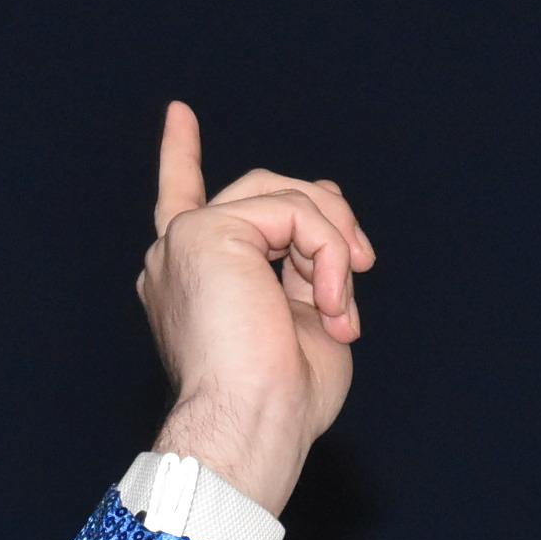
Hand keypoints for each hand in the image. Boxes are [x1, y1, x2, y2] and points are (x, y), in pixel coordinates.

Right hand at [137, 100, 375, 514]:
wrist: (251, 424)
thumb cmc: (281, 400)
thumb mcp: (305, 323)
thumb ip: (307, 271)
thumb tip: (334, 233)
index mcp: (193, 281)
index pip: (183, 202)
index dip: (179, 157)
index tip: (179, 115)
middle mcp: (178, 256)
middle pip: (266, 193)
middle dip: (327, 223)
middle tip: (362, 268)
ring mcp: (187, 240)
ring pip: (285, 196)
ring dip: (335, 246)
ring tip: (341, 307)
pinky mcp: (207, 232)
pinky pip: (294, 212)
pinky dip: (330, 255)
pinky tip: (331, 304)